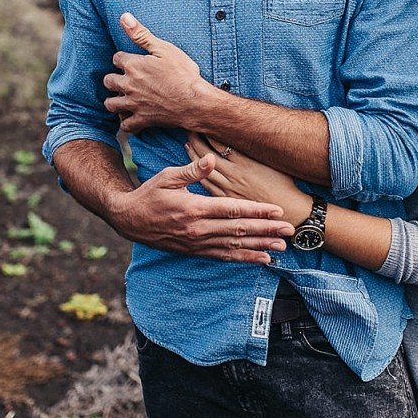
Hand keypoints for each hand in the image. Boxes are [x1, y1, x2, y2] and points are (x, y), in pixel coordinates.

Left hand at [103, 13, 213, 132]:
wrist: (194, 101)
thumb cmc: (182, 74)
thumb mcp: (164, 48)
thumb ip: (141, 34)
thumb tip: (124, 17)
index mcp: (133, 65)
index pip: (116, 58)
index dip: (123, 59)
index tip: (130, 60)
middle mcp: (128, 85)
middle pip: (108, 81)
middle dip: (113, 79)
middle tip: (123, 79)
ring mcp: (133, 104)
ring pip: (111, 104)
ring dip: (114, 101)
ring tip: (121, 99)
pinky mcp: (142, 120)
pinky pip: (125, 125)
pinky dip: (126, 123)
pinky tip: (130, 118)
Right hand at [106, 153, 293, 263]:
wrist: (128, 220)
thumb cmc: (149, 194)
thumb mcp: (167, 176)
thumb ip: (192, 170)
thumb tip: (211, 158)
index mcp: (194, 208)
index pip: (232, 210)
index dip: (257, 211)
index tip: (277, 211)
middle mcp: (198, 229)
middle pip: (239, 230)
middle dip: (266, 230)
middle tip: (289, 230)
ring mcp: (197, 243)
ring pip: (235, 246)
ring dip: (260, 246)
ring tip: (281, 247)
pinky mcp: (195, 251)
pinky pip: (224, 257)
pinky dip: (244, 259)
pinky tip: (262, 259)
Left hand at [185, 133, 312, 225]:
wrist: (288, 211)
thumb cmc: (284, 184)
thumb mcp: (273, 161)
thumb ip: (256, 147)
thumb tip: (246, 131)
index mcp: (246, 162)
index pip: (221, 142)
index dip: (210, 130)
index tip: (203, 119)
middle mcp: (235, 174)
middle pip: (208, 154)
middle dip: (198, 139)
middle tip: (189, 127)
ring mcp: (229, 187)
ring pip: (205, 169)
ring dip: (195, 155)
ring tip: (188, 142)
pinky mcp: (227, 199)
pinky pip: (208, 184)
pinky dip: (199, 173)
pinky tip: (194, 166)